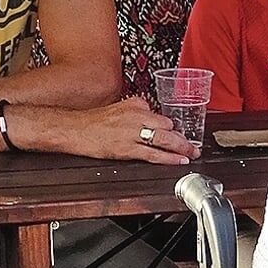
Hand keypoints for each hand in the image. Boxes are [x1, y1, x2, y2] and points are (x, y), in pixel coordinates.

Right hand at [68, 97, 200, 163]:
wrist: (72, 128)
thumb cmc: (93, 121)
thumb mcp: (119, 107)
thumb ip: (137, 111)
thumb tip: (152, 118)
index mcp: (136, 105)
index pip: (163, 117)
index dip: (174, 129)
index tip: (182, 135)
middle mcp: (136, 117)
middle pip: (168, 127)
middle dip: (184, 138)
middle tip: (195, 146)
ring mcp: (132, 133)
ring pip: (164, 140)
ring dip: (181, 148)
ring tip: (191, 153)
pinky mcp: (126, 148)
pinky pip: (152, 154)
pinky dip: (168, 158)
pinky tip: (178, 161)